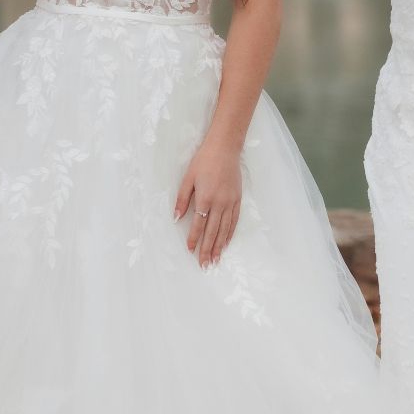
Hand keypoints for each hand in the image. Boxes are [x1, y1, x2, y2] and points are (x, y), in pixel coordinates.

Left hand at [174, 139, 242, 267]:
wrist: (225, 148)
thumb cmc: (204, 161)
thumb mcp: (188, 178)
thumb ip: (182, 199)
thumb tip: (176, 218)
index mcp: (205, 198)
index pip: (199, 225)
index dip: (194, 239)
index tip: (190, 250)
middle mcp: (219, 203)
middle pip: (213, 232)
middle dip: (207, 250)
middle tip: (205, 265)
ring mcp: (230, 202)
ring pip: (225, 229)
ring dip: (219, 246)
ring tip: (216, 260)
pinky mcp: (237, 199)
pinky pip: (234, 221)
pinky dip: (230, 234)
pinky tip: (226, 243)